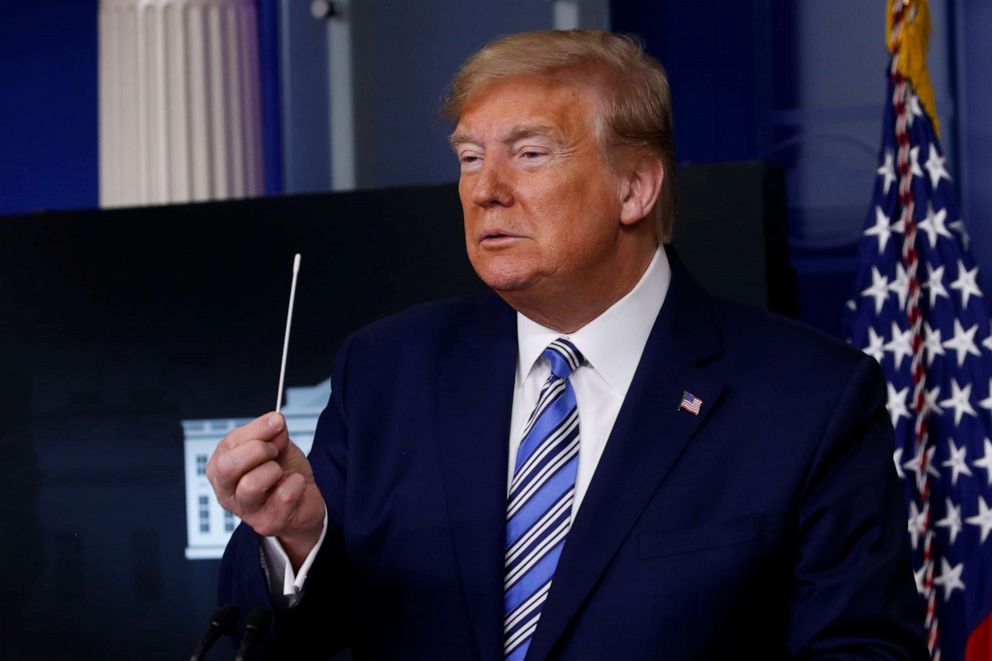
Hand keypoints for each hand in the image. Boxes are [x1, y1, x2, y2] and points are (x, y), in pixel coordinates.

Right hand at [206, 412, 324, 568]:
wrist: (305, 501)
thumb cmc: (283, 474)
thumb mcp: (276, 446)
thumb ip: (271, 433)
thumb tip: (274, 421)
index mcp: (221, 468)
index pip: (229, 443)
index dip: (257, 429)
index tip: (276, 423)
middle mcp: (227, 492)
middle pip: (228, 466)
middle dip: (258, 450)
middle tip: (274, 451)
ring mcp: (246, 511)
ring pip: (251, 485)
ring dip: (273, 470)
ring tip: (280, 472)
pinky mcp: (268, 523)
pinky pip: (283, 496)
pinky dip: (296, 484)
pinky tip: (296, 485)